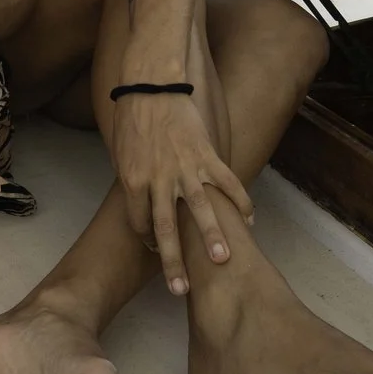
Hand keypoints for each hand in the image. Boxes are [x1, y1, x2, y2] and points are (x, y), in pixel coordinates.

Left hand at [110, 90, 254, 295]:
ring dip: (212, 237)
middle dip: (173, 261)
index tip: (158, 251)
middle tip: (180, 289)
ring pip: (199, 210)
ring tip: (223, 260)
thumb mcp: (122, 152)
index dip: (149, 241)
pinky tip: (250, 218)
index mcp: (134, 181)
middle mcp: (158, 179)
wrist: (151, 84)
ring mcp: (184, 167)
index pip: (140, 223)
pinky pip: (226, 182)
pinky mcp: (206, 154)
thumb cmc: (133, 116)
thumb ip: (133, 180)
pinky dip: (240, 200)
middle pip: (166, 229)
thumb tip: (140, 201)